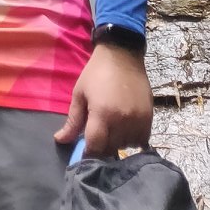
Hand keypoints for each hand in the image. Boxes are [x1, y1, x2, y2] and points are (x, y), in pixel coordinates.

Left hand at [54, 44, 152, 158]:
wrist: (122, 54)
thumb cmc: (96, 73)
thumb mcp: (79, 94)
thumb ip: (72, 121)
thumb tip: (60, 140)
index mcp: (102, 114)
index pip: (96, 148)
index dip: (88, 154)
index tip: (84, 154)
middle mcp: (122, 120)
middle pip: (111, 149)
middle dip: (102, 149)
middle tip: (97, 140)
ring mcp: (138, 120)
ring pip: (127, 147)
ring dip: (117, 144)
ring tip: (111, 132)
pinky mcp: (149, 118)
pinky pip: (141, 140)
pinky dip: (132, 140)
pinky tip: (124, 129)